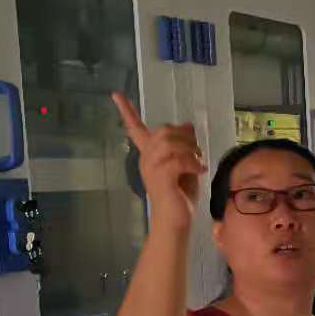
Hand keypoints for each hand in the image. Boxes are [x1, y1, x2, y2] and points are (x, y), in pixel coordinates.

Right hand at [113, 93, 205, 230]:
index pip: (135, 129)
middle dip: (185, 136)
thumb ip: (185, 145)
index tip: (115, 94)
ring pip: (170, 143)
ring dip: (190, 149)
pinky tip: (199, 171)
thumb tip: (187, 124)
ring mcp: (151, 168)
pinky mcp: (160, 178)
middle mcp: (146, 159)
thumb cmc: (180, 195)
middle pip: (163, 130)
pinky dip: (192, 163)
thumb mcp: (185, 164)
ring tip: (198, 162)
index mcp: (150, 154)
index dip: (126, 111)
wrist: (175, 220)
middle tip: (197, 151)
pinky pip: (177, 159)